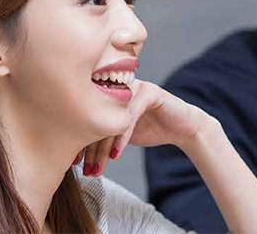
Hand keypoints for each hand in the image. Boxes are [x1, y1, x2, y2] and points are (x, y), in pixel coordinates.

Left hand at [78, 79, 210, 175]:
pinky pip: (130, 116)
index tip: (73, 162)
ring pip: (112, 118)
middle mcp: (119, 86)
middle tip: (85, 170)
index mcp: (109, 91)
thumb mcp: (121, 134)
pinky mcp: (150, 92)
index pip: (88, 115)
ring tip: (98, 168)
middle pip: (97, 116)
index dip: (78, 140)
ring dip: (103, 147)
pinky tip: (116, 155)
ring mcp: (134, 87)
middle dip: (89, 147)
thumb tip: (74, 153)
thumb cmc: (151, 129)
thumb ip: (102, 134)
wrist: (182, 128)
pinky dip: (121, 138)